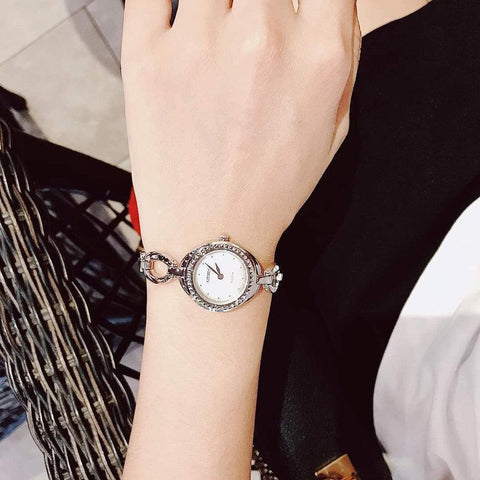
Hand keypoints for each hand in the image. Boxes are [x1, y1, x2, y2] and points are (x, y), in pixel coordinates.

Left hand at [122, 0, 360, 264]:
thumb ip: (342, 49)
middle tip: (245, 20)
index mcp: (319, 55)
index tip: (285, 5)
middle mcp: (264, 38)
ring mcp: (200, 44)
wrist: (213, 232)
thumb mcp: (334, 125)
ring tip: (215, 30)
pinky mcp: (147, 58)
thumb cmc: (274, 186)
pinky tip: (178, 18)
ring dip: (216, 0)